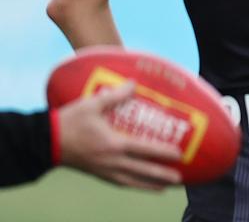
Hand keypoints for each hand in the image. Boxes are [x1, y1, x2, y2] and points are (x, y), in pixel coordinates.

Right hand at [57, 82, 182, 189]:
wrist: (46, 142)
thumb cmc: (70, 121)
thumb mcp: (92, 104)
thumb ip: (115, 95)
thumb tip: (134, 83)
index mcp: (113, 144)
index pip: (144, 149)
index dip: (162, 152)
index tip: (179, 154)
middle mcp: (111, 161)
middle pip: (142, 170)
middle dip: (162, 174)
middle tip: (179, 178)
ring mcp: (104, 170)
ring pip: (132, 181)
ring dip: (149, 185)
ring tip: (165, 187)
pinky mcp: (97, 174)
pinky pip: (119, 183)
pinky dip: (133, 185)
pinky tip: (140, 186)